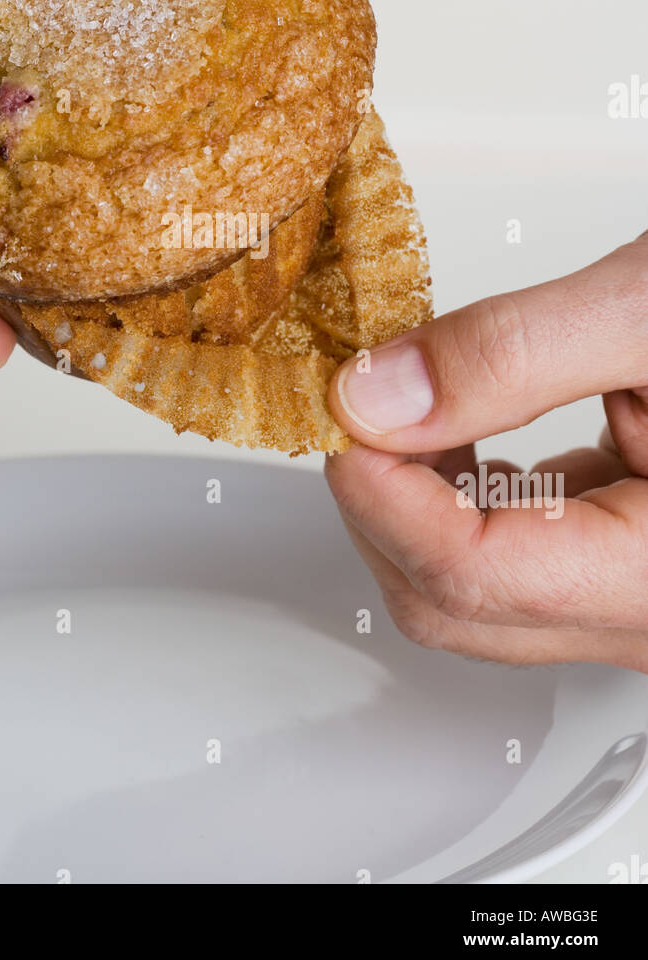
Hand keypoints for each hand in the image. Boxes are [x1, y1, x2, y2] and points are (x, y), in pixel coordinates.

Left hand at [325, 234, 647, 670]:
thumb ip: (512, 355)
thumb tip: (381, 397)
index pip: (472, 576)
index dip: (384, 491)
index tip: (342, 411)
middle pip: (455, 605)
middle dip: (387, 501)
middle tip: (363, 399)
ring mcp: (641, 599)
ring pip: (474, 594)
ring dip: (421, 499)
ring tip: (421, 398)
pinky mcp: (628, 563)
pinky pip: (514, 558)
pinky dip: (466, 493)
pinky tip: (469, 424)